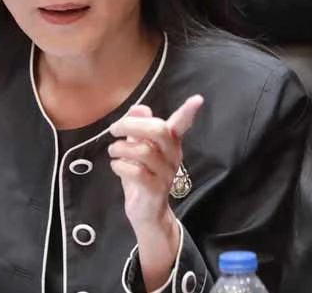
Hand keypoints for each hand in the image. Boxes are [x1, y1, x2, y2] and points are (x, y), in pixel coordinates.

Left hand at [108, 94, 203, 288]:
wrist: (146, 212)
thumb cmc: (141, 176)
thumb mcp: (137, 149)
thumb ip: (137, 128)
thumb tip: (139, 107)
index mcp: (170, 144)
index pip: (181, 125)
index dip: (188, 112)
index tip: (198, 99)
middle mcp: (172, 157)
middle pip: (159, 131)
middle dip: (132, 125)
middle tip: (114, 129)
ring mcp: (165, 174)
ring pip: (144, 151)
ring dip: (120, 148)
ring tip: (113, 152)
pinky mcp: (155, 190)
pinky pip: (136, 172)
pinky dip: (120, 166)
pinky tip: (116, 166)